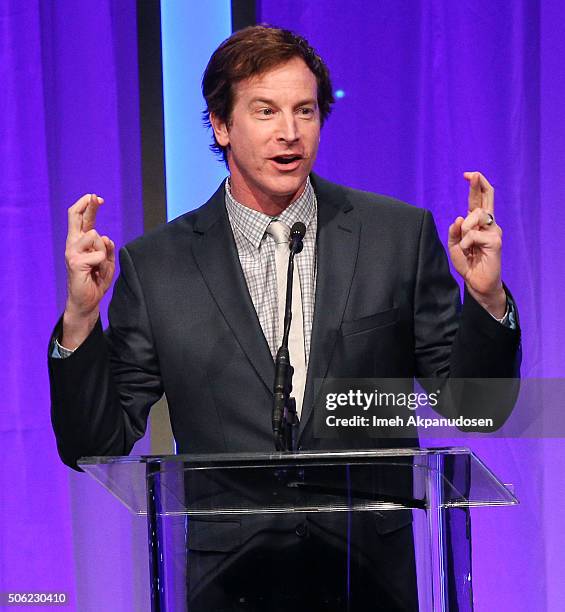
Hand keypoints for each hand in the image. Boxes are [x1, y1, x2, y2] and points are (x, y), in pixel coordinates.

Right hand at [62, 193, 114, 347]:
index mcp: (80, 242)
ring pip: (95, 236)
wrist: (88, 301)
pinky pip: (98, 255)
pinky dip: (103, 263)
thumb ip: (107, 248)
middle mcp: (73, 244)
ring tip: (99, 265)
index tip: (97, 198)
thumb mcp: (107, 261)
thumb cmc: (96, 281)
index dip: (88, 207)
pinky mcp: (75, 263)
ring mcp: (72, 252)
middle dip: (88, 206)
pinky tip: (96, 272)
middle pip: (76, 217)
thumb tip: (106, 237)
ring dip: (103, 250)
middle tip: (96, 196)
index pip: (81, 219)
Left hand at [448, 172, 505, 317]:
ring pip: (475, 215)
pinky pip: (473, 234)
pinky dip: (466, 242)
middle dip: (479, 185)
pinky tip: (470, 251)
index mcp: (477, 224)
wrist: (477, 282)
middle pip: (486, 199)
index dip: (475, 187)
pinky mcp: (495, 240)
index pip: (478, 201)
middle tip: (472, 174)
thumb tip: (459, 217)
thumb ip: (454, 232)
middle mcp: (488, 224)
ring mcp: (493, 231)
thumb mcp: (454, 246)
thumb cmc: (467, 264)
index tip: (468, 175)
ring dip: (464, 228)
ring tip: (464, 244)